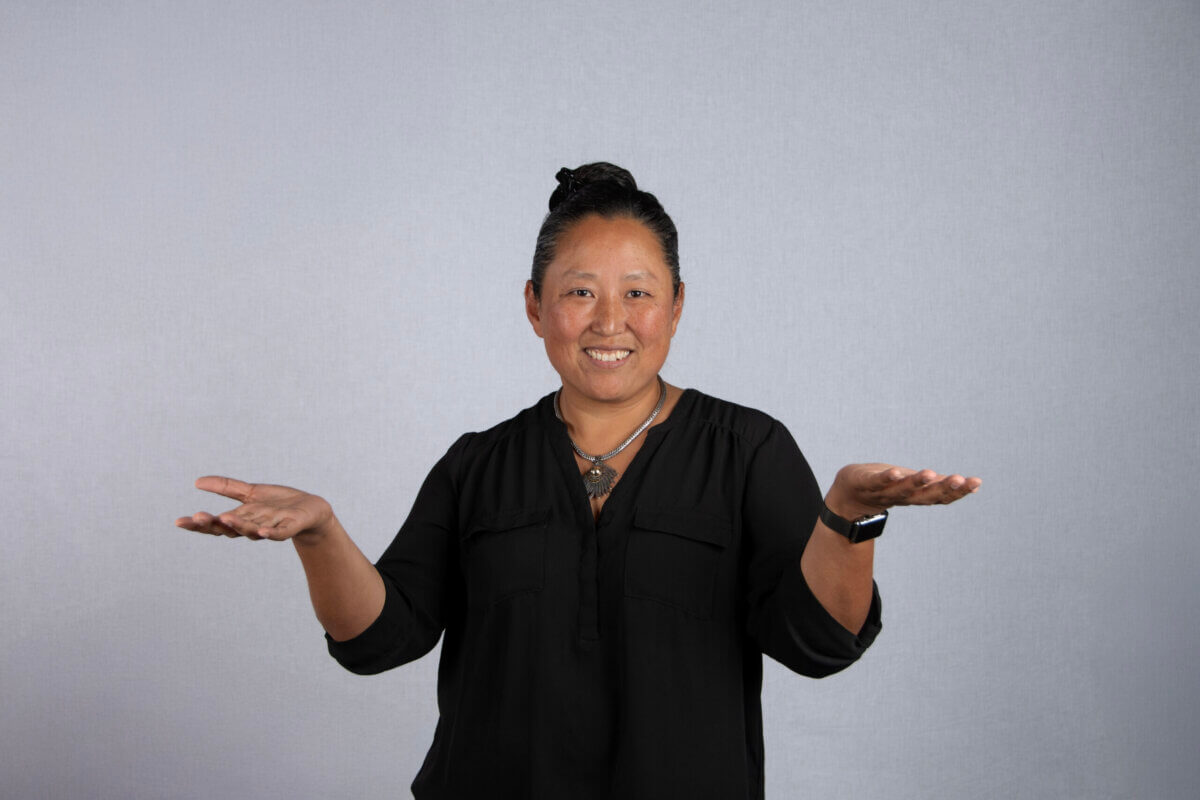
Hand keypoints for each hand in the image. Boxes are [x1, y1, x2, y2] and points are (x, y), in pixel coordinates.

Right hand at [174, 476, 333, 540]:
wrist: (310, 509)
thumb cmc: (278, 503)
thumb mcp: (250, 492)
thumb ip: (226, 488)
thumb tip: (196, 482)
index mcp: (240, 519)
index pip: (214, 524)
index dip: (197, 524)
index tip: (179, 521)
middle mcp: (251, 527)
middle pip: (228, 529)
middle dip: (212, 524)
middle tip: (198, 516)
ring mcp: (269, 528)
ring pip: (251, 530)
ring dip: (238, 526)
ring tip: (225, 518)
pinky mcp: (289, 528)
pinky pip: (278, 533)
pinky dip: (270, 533)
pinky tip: (262, 531)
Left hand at [825, 463, 981, 519]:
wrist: (848, 495)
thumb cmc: (887, 486)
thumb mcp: (916, 486)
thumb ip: (939, 486)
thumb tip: (974, 486)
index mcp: (916, 497)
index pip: (940, 496)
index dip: (959, 491)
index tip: (977, 482)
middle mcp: (902, 497)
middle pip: (924, 495)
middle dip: (943, 488)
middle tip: (960, 479)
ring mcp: (883, 492)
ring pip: (901, 489)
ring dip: (916, 482)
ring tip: (930, 473)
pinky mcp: (865, 483)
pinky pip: (876, 482)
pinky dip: (885, 478)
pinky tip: (894, 472)